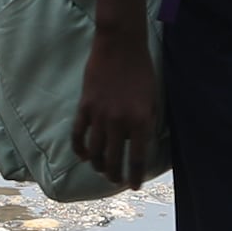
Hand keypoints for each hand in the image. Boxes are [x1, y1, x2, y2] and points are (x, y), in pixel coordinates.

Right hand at [73, 27, 162, 188]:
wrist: (121, 45)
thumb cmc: (142, 69)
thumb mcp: (152, 98)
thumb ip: (146, 121)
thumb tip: (141, 142)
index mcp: (140, 120)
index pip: (136, 158)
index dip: (134, 176)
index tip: (134, 185)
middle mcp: (119, 122)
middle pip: (113, 159)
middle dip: (114, 175)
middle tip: (116, 180)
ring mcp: (100, 115)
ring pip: (95, 151)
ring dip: (97, 165)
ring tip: (101, 170)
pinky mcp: (85, 106)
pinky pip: (79, 134)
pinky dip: (80, 148)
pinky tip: (83, 155)